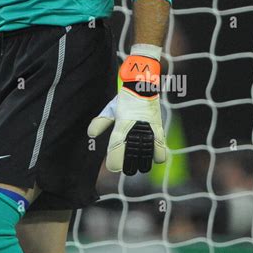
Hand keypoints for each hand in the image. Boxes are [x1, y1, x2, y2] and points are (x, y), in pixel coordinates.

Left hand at [87, 54, 165, 174]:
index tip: (113, 167)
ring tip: (137, 165)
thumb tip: (91, 134)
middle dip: (127, 166)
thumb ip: (101, 122)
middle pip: (131, 157)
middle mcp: (134, 129)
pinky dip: (157, 157)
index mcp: (121, 125)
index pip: (116, 149)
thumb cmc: (125, 98)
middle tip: (124, 167)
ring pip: (146, 156)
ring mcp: (148, 130)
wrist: (143, 84)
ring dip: (141, 163)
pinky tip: (152, 157)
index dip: (114, 162)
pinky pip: (161, 150)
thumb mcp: (110, 109)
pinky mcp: (159, 129)